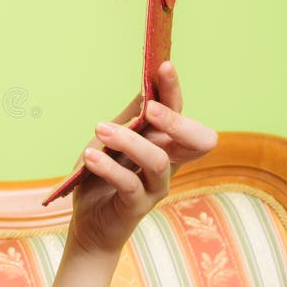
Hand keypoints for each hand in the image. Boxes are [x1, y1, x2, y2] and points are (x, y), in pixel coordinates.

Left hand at [67, 61, 217, 255]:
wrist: (88, 221)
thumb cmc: (101, 174)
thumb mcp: (110, 139)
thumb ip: (130, 117)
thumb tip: (147, 85)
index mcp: (166, 143)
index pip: (182, 112)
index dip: (175, 90)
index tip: (163, 65)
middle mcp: (169, 163)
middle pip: (198, 140)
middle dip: (175, 120)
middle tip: (149, 109)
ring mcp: (156, 187)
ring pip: (158, 160)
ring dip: (129, 141)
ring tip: (101, 130)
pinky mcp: (137, 206)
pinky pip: (130, 184)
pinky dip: (109, 168)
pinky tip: (90, 157)